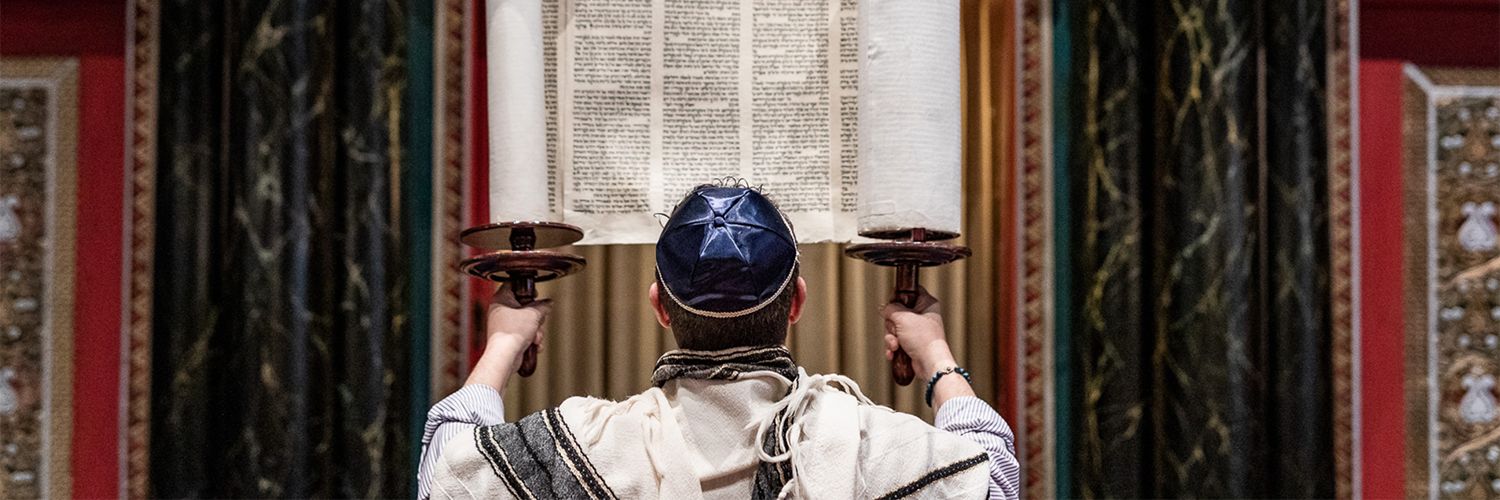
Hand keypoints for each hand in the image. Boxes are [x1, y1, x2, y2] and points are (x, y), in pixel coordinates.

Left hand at [466, 284, 551, 389]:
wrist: (506, 356)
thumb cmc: (512, 333)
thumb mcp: (533, 314)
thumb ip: (543, 306)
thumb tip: (548, 303)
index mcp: (500, 299)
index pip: (513, 285)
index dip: (526, 288)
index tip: (535, 294)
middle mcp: (499, 311)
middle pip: (524, 306)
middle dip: (536, 317)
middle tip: (538, 320)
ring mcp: (503, 325)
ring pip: (526, 322)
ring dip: (536, 330)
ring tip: (535, 336)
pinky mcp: (507, 338)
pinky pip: (524, 334)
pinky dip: (531, 339)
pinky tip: (534, 344)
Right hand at [881, 287, 974, 408]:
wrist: (929, 363)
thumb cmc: (924, 339)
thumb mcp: (903, 318)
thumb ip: (891, 309)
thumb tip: (884, 308)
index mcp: (927, 303)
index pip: (909, 292)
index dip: (897, 298)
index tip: (891, 306)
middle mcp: (923, 315)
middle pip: (897, 312)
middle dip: (892, 325)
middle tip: (896, 331)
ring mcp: (918, 330)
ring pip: (895, 328)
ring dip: (891, 338)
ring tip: (895, 345)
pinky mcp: (913, 343)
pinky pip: (897, 340)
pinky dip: (893, 347)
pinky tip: (894, 353)